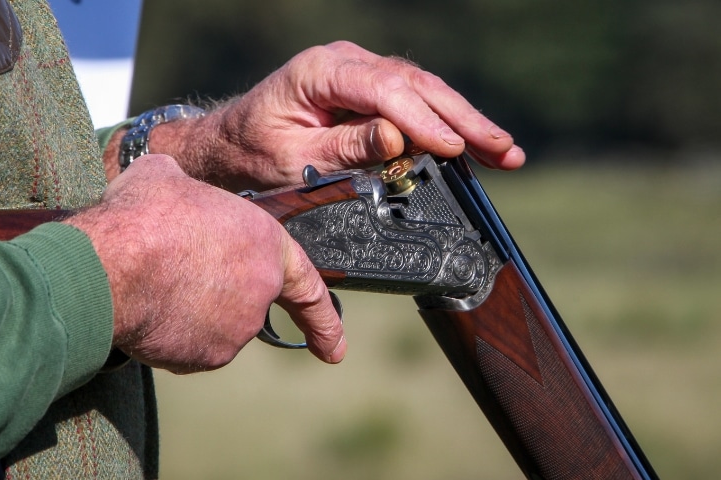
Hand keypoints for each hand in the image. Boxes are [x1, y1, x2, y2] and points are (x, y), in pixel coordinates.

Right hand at [67, 155, 345, 373]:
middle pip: (244, 298)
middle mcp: (259, 293)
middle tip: (174, 271)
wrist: (112, 265)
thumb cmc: (145, 216)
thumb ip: (188, 189)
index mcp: (266, 246)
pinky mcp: (201, 357)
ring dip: (190, 309)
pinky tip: (145, 306)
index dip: (324, 321)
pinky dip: (170, 333)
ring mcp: (233, 331)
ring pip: (214, 324)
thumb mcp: (168, 177)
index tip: (335, 351)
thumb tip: (170, 183)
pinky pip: (187, 347)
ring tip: (152, 280)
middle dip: (215, 292)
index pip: (308, 287)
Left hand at [149, 41, 524, 191]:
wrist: (230, 145)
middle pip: (415, 84)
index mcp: (320, 72)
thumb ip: (344, 150)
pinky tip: (474, 147)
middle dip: (463, 120)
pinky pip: (414, 104)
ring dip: (465, 122)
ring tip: (504, 152)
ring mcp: (359, 74)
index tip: (453, 149)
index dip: (422, 120)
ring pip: (423, 91)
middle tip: (503, 150)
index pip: (384, 90)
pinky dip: (445, 126)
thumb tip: (398, 140)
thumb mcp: (290, 160)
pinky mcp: (368, 92)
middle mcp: (345, 64)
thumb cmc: (251, 154)